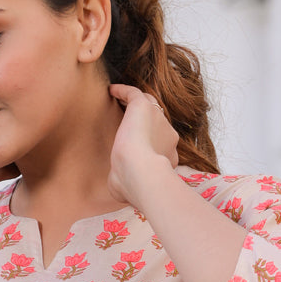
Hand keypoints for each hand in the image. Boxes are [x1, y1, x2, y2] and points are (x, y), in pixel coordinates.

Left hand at [106, 84, 178, 206]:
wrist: (141, 173)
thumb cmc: (135, 186)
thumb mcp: (130, 190)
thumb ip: (127, 185)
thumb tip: (118, 190)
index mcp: (168, 156)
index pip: (160, 145)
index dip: (150, 144)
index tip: (136, 144)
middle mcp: (168, 137)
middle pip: (158, 123)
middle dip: (148, 121)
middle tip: (130, 120)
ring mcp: (159, 120)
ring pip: (150, 105)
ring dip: (137, 103)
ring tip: (122, 101)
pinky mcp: (145, 107)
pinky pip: (134, 94)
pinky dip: (123, 91)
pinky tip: (111, 91)